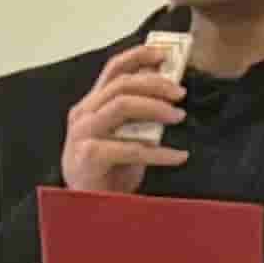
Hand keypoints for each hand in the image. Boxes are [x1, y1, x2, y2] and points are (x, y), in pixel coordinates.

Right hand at [61, 37, 188, 196]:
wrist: (89, 208)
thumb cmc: (109, 172)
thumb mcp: (125, 136)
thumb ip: (139, 114)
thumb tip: (170, 91)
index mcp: (90, 104)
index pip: (113, 69)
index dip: (140, 56)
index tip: (166, 54)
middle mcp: (83, 114)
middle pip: (121, 85)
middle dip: (156, 84)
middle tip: (181, 94)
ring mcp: (82, 134)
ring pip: (122, 106)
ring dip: (155, 108)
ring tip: (179, 117)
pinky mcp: (89, 156)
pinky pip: (130, 147)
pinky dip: (160, 152)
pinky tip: (179, 156)